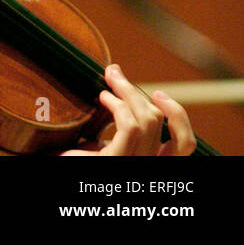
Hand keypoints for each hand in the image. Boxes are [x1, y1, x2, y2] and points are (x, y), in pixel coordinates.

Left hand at [62, 64, 195, 155]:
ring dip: (127, 92)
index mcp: (149, 160)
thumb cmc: (78, 159)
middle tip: (114, 73)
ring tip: (107, 84)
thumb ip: (121, 127)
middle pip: (160, 122)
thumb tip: (117, 86)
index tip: (158, 93)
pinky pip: (130, 127)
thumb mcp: (105, 144)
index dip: (178, 115)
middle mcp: (148, 164)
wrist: (59, 171)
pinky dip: (119, 105)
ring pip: (148, 119)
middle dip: (137, 91)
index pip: (183, 144)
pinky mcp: (117, 161)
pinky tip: (103, 98)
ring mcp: (135, 164)